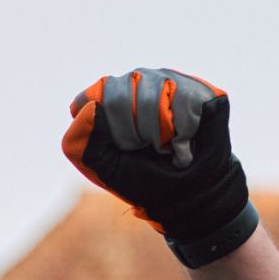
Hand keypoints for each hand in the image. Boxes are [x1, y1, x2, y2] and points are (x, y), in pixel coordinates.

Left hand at [61, 69, 257, 266]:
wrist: (185, 198)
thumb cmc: (144, 180)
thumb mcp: (103, 168)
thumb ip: (80, 142)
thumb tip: (88, 107)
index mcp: (111, 98)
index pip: (95, 95)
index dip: (108, 127)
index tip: (122, 149)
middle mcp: (138, 82)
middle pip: (121, 94)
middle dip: (131, 134)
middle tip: (146, 151)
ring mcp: (168, 81)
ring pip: (154, 95)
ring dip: (158, 136)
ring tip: (165, 149)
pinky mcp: (197, 89)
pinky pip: (183, 102)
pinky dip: (183, 135)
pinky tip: (184, 146)